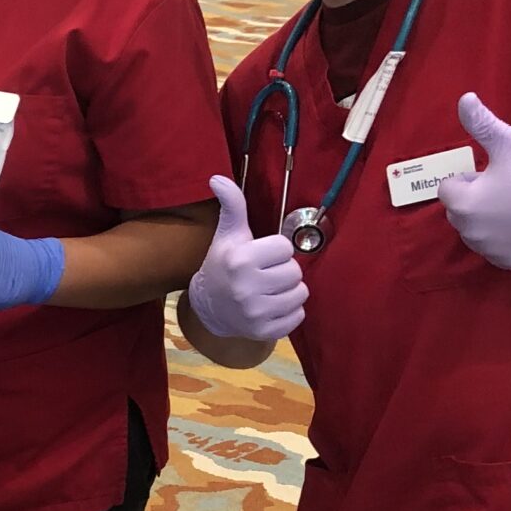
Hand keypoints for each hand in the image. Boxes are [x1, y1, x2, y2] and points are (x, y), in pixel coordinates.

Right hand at [183, 175, 306, 342]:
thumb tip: (217, 178)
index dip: (274, 250)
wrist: (209, 308)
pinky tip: (270, 307)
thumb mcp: (228, 235)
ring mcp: (256, 313)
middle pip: (295, 272)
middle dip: (283, 271)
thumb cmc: (224, 264)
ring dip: (289, 291)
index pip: (285, 248)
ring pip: (301, 294)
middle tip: (264, 275)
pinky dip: (289, 312)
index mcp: (240, 260)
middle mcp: (246, 288)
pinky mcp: (265, 332)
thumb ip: (232, 206)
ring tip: (269, 290)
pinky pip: (299, 316)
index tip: (259, 256)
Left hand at [437, 94, 510, 268]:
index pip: (448, 189)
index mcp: (464, 204)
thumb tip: (463, 98)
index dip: (469, 178)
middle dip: (475, 199)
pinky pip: (494, 248)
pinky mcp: (510, 262)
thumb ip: (479, 122)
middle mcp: (471, 232)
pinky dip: (503, 238)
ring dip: (487, 219)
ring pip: (476, 231)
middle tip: (507, 186)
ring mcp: (490, 250)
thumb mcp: (508, 140)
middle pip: (459, 211)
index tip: (493, 172)